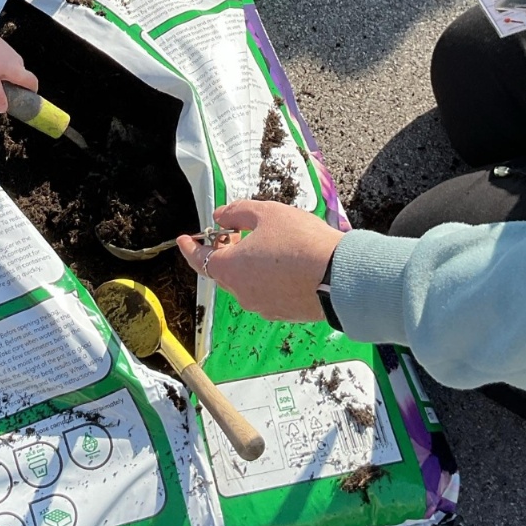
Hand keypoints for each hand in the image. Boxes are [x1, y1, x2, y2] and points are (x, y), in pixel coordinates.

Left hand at [0, 20, 38, 113]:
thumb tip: (3, 109)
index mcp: (17, 70)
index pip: (33, 83)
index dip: (32, 93)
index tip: (26, 100)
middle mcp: (17, 61)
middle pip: (22, 78)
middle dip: (15, 88)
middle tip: (4, 95)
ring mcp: (11, 54)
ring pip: (13, 71)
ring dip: (6, 79)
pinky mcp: (3, 50)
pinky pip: (6, 64)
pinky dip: (0, 71)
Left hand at [177, 200, 343, 323]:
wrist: (341, 276)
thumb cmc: (301, 241)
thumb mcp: (265, 213)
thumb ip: (236, 212)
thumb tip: (220, 217)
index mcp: (230, 269)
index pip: (200, 259)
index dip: (190, 247)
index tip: (184, 239)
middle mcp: (241, 293)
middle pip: (223, 270)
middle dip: (223, 250)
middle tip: (233, 231)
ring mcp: (263, 307)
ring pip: (245, 282)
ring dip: (246, 263)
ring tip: (264, 242)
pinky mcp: (284, 313)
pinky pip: (265, 292)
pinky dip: (265, 276)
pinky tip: (283, 261)